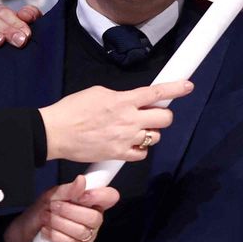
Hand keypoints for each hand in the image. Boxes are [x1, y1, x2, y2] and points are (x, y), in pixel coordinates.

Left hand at [3, 178, 119, 241]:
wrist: (23, 232)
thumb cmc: (41, 212)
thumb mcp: (52, 196)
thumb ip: (68, 190)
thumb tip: (81, 181)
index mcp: (93, 202)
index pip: (110, 197)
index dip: (100, 196)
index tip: (82, 196)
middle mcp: (94, 220)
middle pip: (95, 217)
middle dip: (70, 211)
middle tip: (53, 207)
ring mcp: (87, 236)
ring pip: (81, 231)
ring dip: (59, 223)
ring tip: (46, 218)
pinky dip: (55, 235)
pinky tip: (46, 231)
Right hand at [39, 81, 192, 163]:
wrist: (54, 132)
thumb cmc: (73, 109)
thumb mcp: (99, 92)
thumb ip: (121, 97)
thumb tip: (132, 101)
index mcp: (124, 100)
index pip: (157, 92)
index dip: (176, 88)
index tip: (187, 85)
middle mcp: (129, 120)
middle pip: (164, 118)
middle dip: (162, 115)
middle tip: (153, 114)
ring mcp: (125, 139)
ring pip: (156, 137)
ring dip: (150, 132)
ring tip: (136, 130)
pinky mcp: (118, 155)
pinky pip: (142, 154)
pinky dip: (140, 149)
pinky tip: (131, 144)